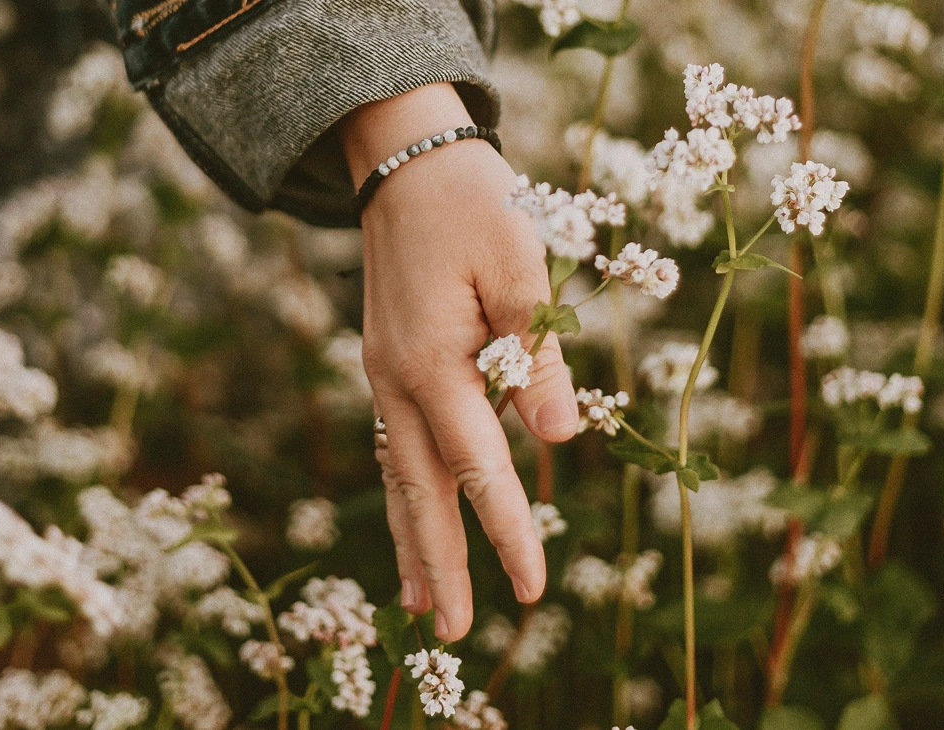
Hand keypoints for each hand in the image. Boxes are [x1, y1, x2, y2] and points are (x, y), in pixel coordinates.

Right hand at [341, 83, 579, 640]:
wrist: (406, 161)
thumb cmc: (472, 204)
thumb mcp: (519, 267)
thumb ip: (535, 357)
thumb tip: (559, 438)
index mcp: (432, 362)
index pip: (476, 466)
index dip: (506, 529)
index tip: (531, 588)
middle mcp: (397, 380)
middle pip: (418, 490)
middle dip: (437, 562)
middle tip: (447, 632)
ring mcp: (384, 374)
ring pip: (397, 474)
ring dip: (412, 539)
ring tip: (417, 601)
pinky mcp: (387, 363)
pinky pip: (393, 444)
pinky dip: (403, 492)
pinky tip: (411, 518)